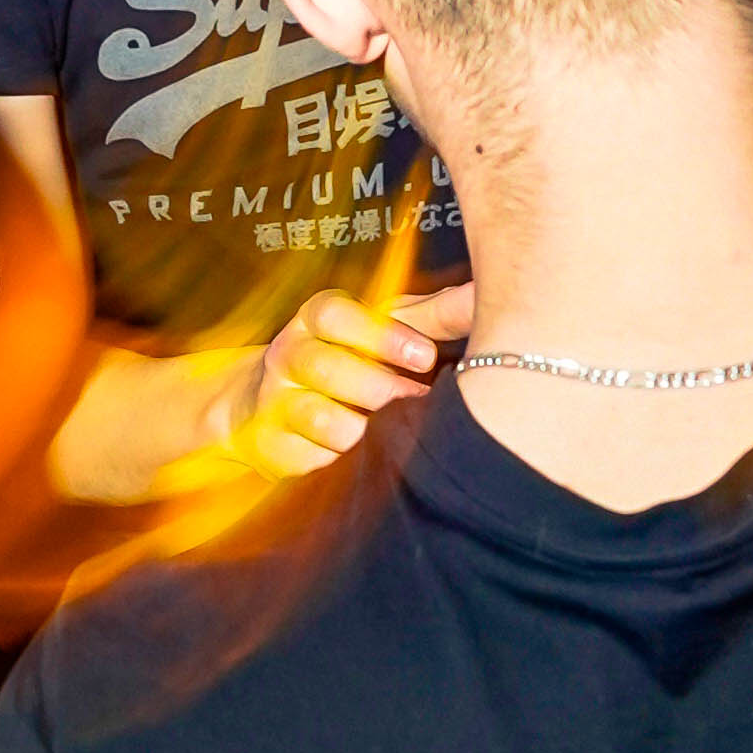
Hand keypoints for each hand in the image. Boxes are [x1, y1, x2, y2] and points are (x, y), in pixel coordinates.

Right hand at [220, 275, 469, 477]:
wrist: (269, 405)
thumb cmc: (346, 361)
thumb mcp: (383, 332)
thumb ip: (432, 316)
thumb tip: (483, 294)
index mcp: (314, 319)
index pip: (334, 315)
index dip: (381, 335)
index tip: (425, 355)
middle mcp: (288, 354)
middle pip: (325, 366)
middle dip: (380, 386)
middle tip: (419, 398)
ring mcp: (275, 401)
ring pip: (318, 416)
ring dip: (360, 427)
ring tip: (390, 430)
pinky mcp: (273, 445)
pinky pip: (309, 456)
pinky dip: (338, 458)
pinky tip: (360, 453)